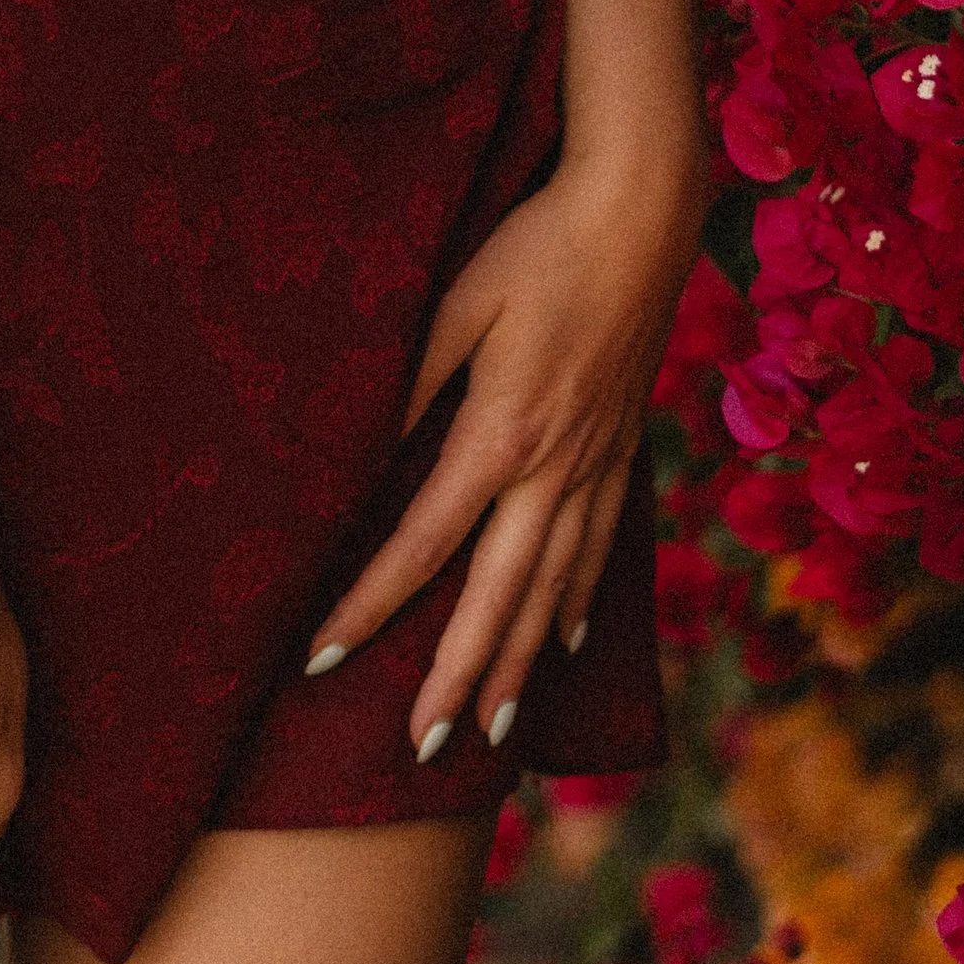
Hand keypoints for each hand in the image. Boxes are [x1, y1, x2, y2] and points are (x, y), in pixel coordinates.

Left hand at [308, 151, 709, 757]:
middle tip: (420, 749)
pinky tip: (558, 641)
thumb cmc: (535, 246)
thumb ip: (411, 384)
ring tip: (488, 730)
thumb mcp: (455, 304)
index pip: (421, 545)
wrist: (642, 215)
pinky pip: (600, 547)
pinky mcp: (621, 448)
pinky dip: (575, 603)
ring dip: (518, 663)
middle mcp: (554, 468)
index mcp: (501, 436)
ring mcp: (597, 464)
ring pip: (554, 588)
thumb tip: (365, 457)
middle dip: (457, 677)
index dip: (368, 605)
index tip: (321, 656)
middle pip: (497, 596)